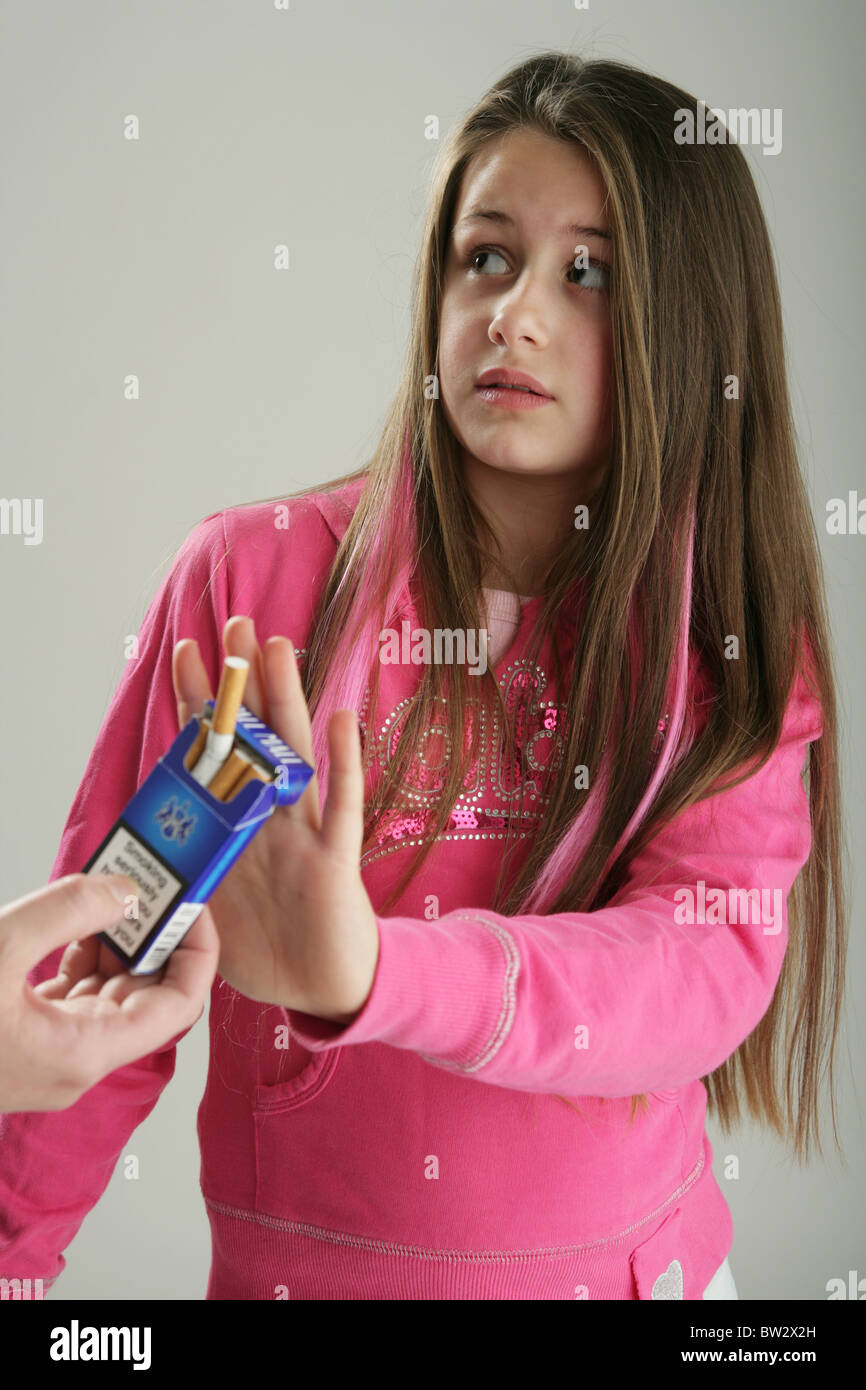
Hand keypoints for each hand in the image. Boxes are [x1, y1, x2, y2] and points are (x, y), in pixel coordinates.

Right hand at [0, 875, 218, 1112]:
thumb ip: (67, 911)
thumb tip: (123, 890)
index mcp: (83, 1053)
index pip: (177, 1006)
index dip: (197, 952)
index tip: (196, 904)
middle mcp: (75, 1062)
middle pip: (146, 998)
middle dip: (156, 937)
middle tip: (161, 884)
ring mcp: (48, 1056)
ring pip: (107, 996)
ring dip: (118, 943)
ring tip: (122, 889)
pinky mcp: (22, 1042)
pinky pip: (72, 997)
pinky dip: (82, 956)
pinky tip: (80, 918)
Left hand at [172, 616, 379, 1020]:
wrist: (323, 988)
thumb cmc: (270, 950)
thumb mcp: (212, 910)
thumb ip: (191, 872)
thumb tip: (151, 847)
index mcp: (238, 827)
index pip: (216, 751)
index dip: (202, 703)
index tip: (187, 652)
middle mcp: (271, 818)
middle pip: (257, 737)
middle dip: (245, 683)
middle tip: (236, 624)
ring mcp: (306, 833)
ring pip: (294, 756)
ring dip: (287, 702)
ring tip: (278, 649)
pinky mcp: (335, 860)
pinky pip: (340, 806)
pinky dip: (343, 764)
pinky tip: (341, 720)